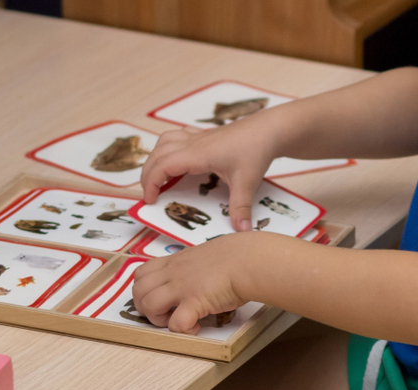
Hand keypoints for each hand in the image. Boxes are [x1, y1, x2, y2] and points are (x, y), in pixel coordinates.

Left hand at [131, 233, 258, 334]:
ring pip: (149, 306)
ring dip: (159, 320)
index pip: (141, 274)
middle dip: (146, 308)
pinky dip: (183, 331)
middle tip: (165, 314)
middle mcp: (173, 273)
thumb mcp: (205, 256)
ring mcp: (182, 287)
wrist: (249, 260)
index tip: (161, 299)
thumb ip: (194, 267)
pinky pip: (176, 323)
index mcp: (174, 262)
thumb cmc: (236, 257)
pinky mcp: (195, 302)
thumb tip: (197, 279)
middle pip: (138, 291)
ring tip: (178, 321)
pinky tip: (196, 328)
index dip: (144, 291)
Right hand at [140, 121, 276, 232]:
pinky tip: (176, 162)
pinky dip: (168, 150)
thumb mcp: (247, 182)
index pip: (162, 165)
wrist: (269, 129)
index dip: (151, 183)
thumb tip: (242, 231)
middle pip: (158, 154)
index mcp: (198, 154)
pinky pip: (177, 138)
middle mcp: (193, 143)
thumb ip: (241, 208)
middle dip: (148, 175)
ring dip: (156, 158)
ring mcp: (198, 138)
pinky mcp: (204, 136)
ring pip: (164, 142)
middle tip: (149, 196)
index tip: (150, 201)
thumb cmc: (256, 150)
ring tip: (157, 178)